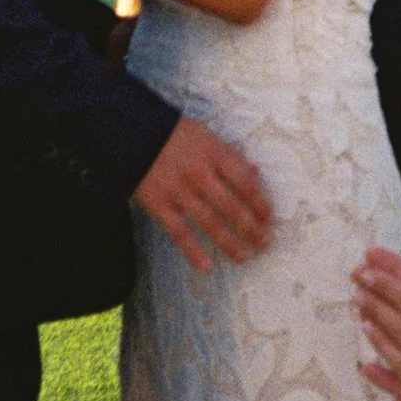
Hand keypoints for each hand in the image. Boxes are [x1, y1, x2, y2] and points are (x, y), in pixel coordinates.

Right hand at [134, 116, 272, 272]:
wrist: (130, 133)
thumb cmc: (173, 134)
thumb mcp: (205, 135)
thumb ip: (230, 155)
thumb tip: (256, 172)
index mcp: (213, 153)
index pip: (244, 181)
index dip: (260, 202)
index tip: (269, 218)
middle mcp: (199, 173)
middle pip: (231, 206)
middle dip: (250, 228)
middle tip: (264, 243)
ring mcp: (178, 191)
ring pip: (209, 222)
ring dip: (229, 243)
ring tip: (244, 256)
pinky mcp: (159, 205)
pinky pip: (179, 232)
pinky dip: (193, 251)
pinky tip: (208, 267)